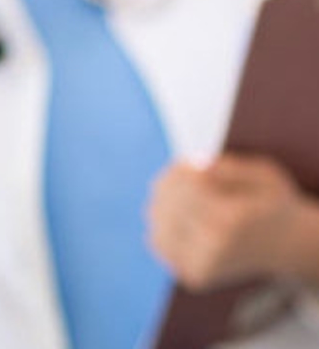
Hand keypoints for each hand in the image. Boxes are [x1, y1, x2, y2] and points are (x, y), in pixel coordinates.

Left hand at [147, 154, 318, 291]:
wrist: (285, 246)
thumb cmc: (269, 204)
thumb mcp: (263, 175)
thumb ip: (228, 167)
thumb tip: (193, 167)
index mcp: (233, 219)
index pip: (186, 186)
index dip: (181, 169)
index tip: (190, 164)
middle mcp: (215, 246)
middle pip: (166, 202)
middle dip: (169, 184)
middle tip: (180, 176)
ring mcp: (202, 266)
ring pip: (157, 222)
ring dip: (161, 203)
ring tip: (178, 194)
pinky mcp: (193, 277)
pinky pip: (157, 242)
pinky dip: (162, 225)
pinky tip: (177, 216)